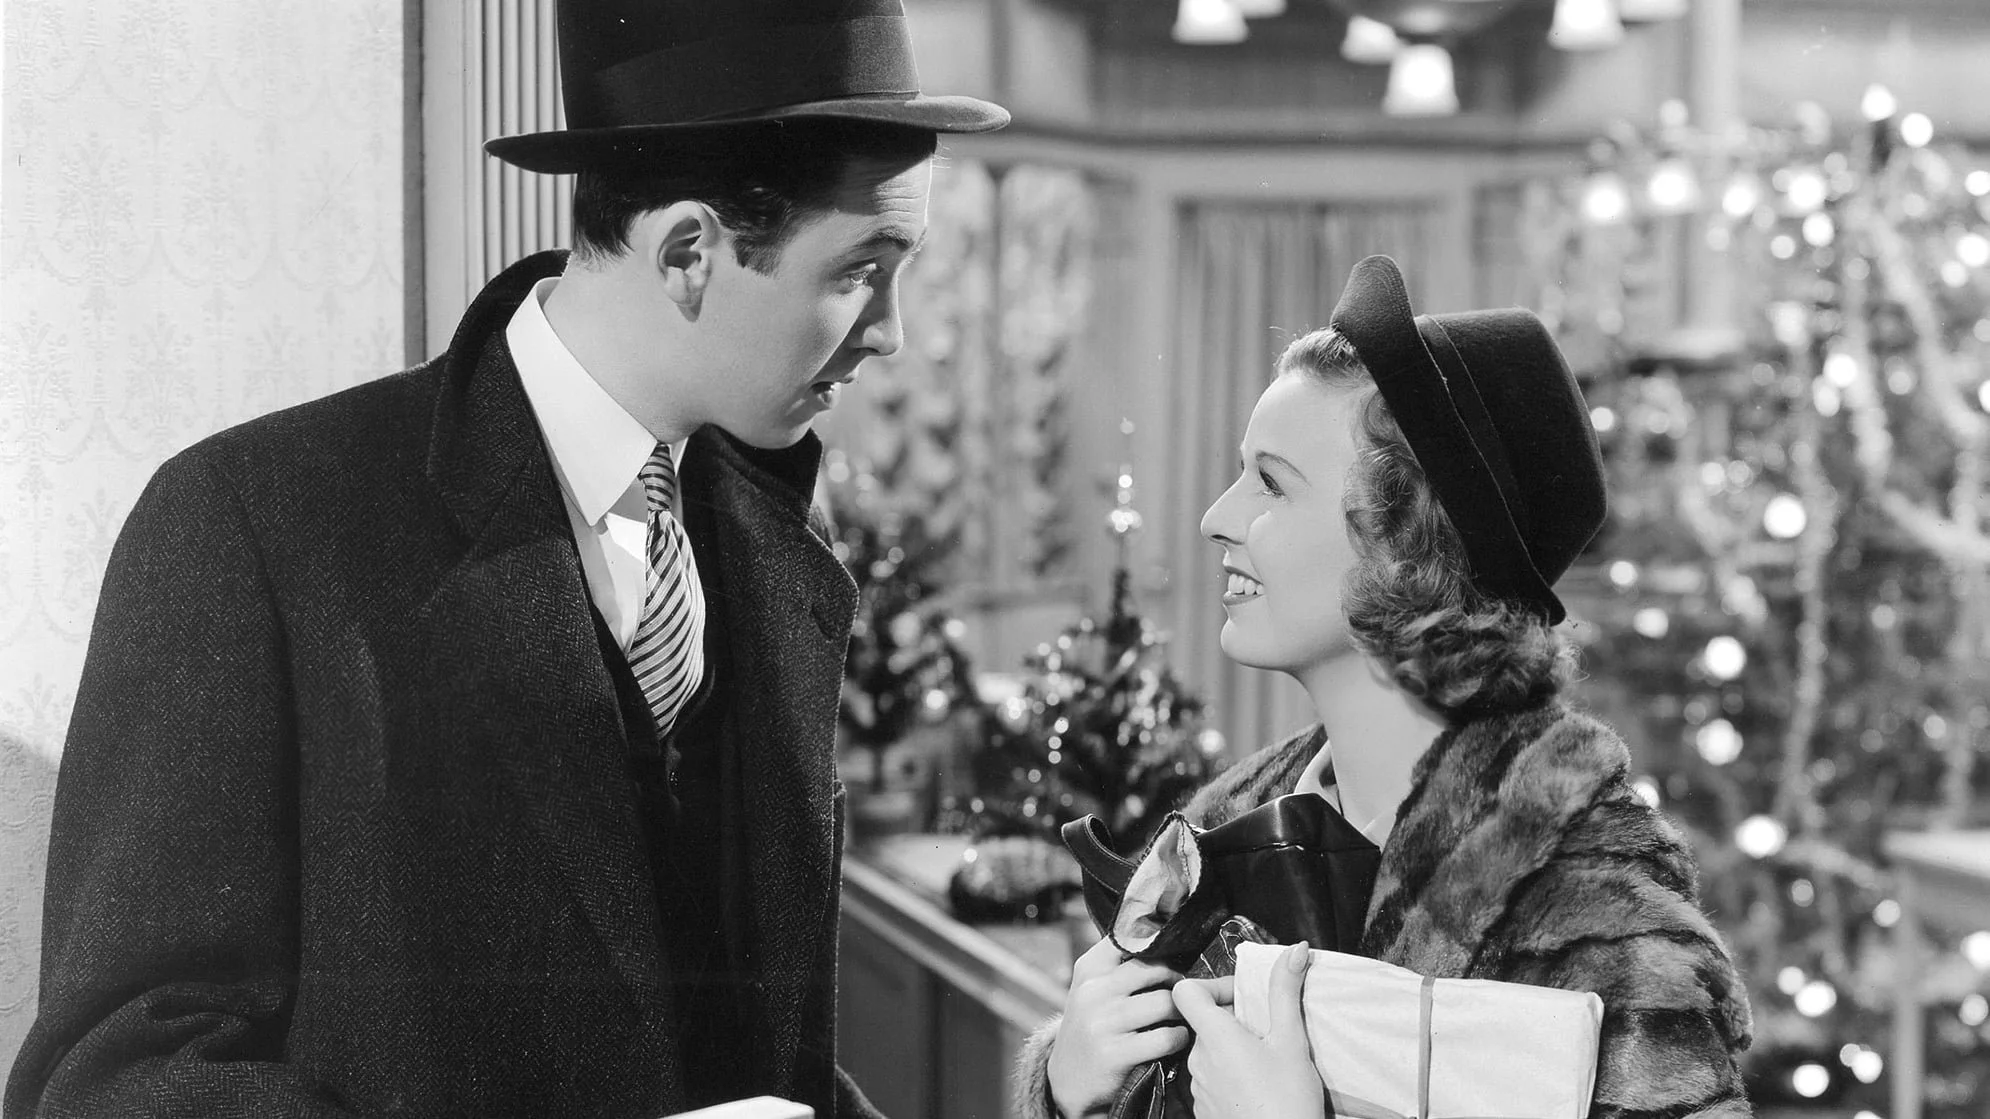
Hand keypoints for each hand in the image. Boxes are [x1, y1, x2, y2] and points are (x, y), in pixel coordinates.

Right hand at [1046, 936, 1188, 1118]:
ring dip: (1182, 1011)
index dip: (1158, 944)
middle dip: (1177, 981)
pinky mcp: (1116, 1053)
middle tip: (1185, 993)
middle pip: (1156, 969)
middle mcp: (1093, 991)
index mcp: (1089, 969)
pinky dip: (1180, 1038)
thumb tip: (1163, 937)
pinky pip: (1167, 1037)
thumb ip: (1118, 964)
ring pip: (1165, 1002)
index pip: (1130, 939)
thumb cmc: (1091, 1027)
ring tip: (1182, 1017)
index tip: (1172, 955)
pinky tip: (1176, 1040)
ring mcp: (1103, 1023)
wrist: (1067, 1080)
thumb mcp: (1091, 989)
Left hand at [1172, 942, 1324, 1118]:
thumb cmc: (1286, 1101)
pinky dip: (1230, 1075)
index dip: (1210, 985)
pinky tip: (1257, 1085)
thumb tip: (1294, 950)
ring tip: (1266, 1060)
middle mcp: (1198, 1060)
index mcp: (1215, 1036)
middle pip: (1203, 1022)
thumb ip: (1285, 992)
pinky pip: (1211, 1080)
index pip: (1185, 991)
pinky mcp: (1204, 1109)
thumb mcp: (1291, 1041)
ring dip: (1233, 1049)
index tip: (1240, 995)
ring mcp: (1198, 1087)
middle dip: (1233, 1020)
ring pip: (1209, 1052)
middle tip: (1266, 1030)